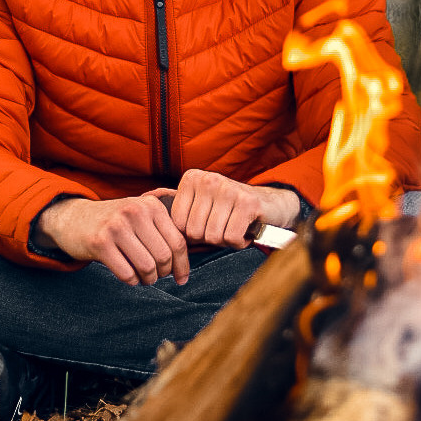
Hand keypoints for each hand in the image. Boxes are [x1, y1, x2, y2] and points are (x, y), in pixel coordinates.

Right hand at [34, 195, 189, 285]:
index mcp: (151, 205)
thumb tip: (186, 261)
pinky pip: (126, 273)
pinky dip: (131, 281)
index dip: (183, 265)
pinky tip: (129, 277)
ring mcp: (116, 226)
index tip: (182, 279)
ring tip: (144, 278)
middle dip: (163, 273)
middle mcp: (135, 212)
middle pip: (164, 256)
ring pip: (147, 266)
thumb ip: (162, 229)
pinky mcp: (100, 242)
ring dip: (148, 279)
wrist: (74, 218)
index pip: (178, 241)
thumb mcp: (140, 215)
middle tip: (156, 276)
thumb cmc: (115, 222)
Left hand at [165, 170, 298, 248]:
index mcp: (192, 179)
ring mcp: (228, 189)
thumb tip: (150, 221)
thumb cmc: (230, 211)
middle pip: (194, 232)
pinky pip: (231, 238)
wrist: (270, 205)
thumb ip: (180, 213)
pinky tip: (245, 230)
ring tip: (235, 226)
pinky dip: (239, 242)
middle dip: (210, 238)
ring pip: (212, 236)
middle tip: (224, 226)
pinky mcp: (247, 202)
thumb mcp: (201, 206)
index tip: (207, 223)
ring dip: (225, 240)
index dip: (193, 233)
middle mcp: (208, 179)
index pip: (177, 223)